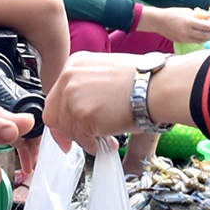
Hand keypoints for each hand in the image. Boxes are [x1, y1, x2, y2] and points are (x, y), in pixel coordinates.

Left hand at [47, 51, 203, 150]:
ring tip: (104, 139)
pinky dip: (92, 144)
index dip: (62, 115)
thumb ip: (88, 86)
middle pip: (53, 114)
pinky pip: (81, 138)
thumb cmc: (142, 80)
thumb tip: (82, 108)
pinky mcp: (81, 116)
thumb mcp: (106, 71)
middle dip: (65, 132)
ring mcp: (73, 97)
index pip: (56, 95)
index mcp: (74, 64)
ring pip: (67, 129)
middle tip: (75, 143)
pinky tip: (108, 141)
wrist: (155, 86)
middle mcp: (68, 78)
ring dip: (84, 139)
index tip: (67, 127)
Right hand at [142, 5, 209, 44]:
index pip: (206, 26)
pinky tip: (204, 36)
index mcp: (188, 22)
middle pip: (205, 35)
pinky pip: (195, 42)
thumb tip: (207, 18)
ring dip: (209, 37)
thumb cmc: (172, 13)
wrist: (158, 21)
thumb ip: (197, 15)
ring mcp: (184, 38)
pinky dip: (201, 39)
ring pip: (201, 40)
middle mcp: (187, 32)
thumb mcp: (186, 11)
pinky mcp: (181, 42)